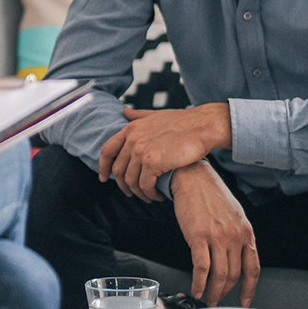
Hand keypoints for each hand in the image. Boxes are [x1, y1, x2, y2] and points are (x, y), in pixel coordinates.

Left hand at [98, 103, 232, 200]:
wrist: (203, 126)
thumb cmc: (184, 122)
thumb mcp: (156, 115)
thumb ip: (138, 115)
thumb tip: (124, 111)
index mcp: (131, 128)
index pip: (107, 150)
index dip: (103, 166)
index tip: (104, 178)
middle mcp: (133, 139)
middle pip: (118, 169)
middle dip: (123, 185)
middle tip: (132, 193)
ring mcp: (141, 150)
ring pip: (131, 180)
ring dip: (139, 193)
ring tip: (148, 196)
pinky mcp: (153, 162)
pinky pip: (145, 185)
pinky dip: (150, 194)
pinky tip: (158, 196)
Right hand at [171, 161, 259, 306]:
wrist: (192, 177)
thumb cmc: (210, 194)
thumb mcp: (233, 214)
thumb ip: (237, 235)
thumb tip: (235, 256)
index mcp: (246, 231)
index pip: (253, 268)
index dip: (250, 288)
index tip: (245, 300)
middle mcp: (234, 236)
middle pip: (234, 274)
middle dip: (226, 291)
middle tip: (218, 299)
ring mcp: (217, 237)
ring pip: (219, 274)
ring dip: (213, 291)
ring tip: (208, 299)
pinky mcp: (198, 236)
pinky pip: (201, 267)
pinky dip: (199, 282)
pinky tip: (196, 288)